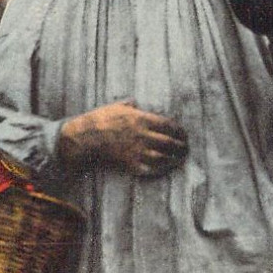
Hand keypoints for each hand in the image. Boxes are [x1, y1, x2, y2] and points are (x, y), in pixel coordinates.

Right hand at [59, 100, 187, 176]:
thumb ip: (129, 105)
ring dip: (174, 160)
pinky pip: (150, 169)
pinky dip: (159, 170)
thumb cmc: (100, 119)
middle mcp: (142, 135)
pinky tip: (164, 169)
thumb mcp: (116, 106)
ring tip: (179, 160)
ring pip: (162, 157)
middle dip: (181, 146)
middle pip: (169, 142)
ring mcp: (137, 150)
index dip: (180, 131)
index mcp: (141, 119)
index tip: (184, 135)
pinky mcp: (130, 163)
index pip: (168, 125)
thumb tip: (135, 102)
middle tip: (186, 149)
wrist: (86, 137)